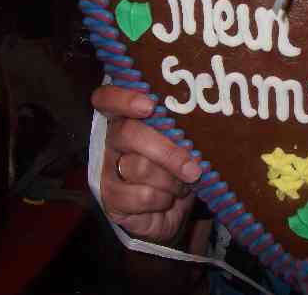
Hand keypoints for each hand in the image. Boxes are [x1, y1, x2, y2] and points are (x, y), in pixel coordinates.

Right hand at [92, 85, 201, 242]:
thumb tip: (200, 123)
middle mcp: (111, 141)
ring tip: (182, 185)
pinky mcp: (110, 199)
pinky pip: (141, 196)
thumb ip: (182, 128)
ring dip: (171, 181)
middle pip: (128, 133)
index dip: (122, 98)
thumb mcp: (184, 142)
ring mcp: (107, 170)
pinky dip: (163, 200)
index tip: (149, 106)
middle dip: (167, 152)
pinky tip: (166, 200)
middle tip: (192, 169)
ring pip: (140, 167)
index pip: (107, 99)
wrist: (172, 210)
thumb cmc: (178, 166)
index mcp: (127, 118)